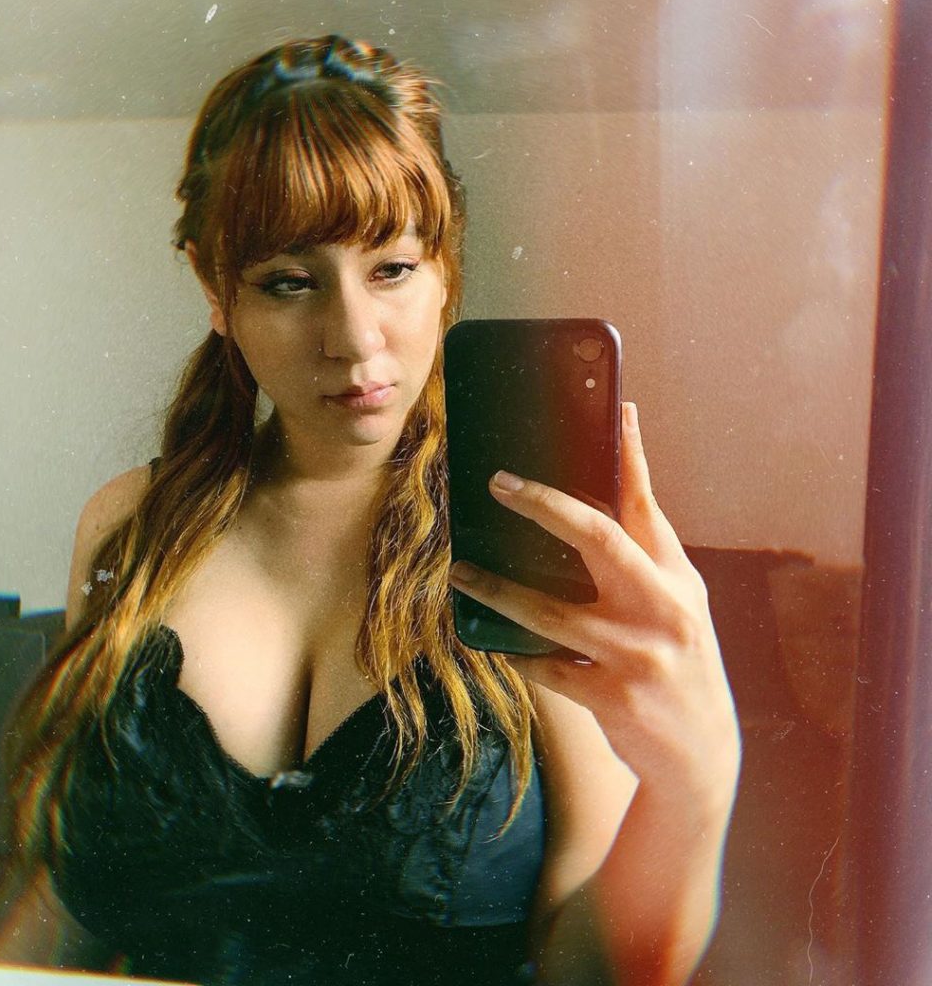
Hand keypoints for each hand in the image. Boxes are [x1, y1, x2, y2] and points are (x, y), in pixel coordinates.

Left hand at [449, 402, 739, 801]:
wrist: (701, 755)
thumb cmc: (679, 661)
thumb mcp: (677, 605)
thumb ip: (644, 558)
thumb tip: (592, 507)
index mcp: (677, 578)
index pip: (649, 504)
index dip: (633, 454)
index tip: (616, 409)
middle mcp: (662, 607)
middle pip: (597, 537)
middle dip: (543, 505)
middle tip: (500, 482)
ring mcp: (636, 654)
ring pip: (550, 609)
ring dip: (497, 589)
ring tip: (463, 572)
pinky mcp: (610, 696)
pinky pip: (543, 664)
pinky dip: (512, 649)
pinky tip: (487, 637)